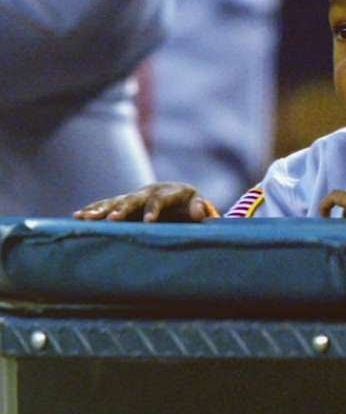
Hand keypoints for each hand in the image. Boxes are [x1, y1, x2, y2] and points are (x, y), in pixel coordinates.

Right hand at [73, 182, 211, 221]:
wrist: (178, 197)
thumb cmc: (190, 207)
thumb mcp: (198, 206)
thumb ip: (200, 208)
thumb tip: (199, 212)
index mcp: (170, 192)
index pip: (160, 200)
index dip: (154, 209)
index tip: (149, 222)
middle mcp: (149, 191)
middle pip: (133, 199)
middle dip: (122, 209)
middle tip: (112, 220)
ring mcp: (134, 196)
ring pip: (115, 201)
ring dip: (100, 209)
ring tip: (84, 218)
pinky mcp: (123, 203)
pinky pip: (105, 205)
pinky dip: (93, 209)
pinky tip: (77, 217)